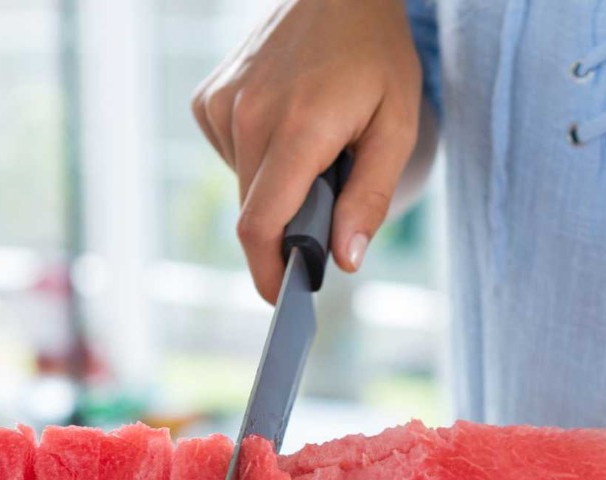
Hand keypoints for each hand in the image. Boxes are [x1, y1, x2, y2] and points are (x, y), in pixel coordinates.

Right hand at [191, 0, 420, 301]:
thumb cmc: (376, 55)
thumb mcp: (396, 127)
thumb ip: (370, 197)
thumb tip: (344, 260)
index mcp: (298, 129)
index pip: (260, 224)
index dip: (267, 271)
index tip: (280, 298)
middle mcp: (248, 116)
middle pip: (254, 212)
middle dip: (287, 225)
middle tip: (328, 196)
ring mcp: (222, 105)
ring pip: (244, 185)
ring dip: (276, 186)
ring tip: (312, 143)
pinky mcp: (209, 98)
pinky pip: (231, 155)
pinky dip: (257, 157)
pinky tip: (284, 123)